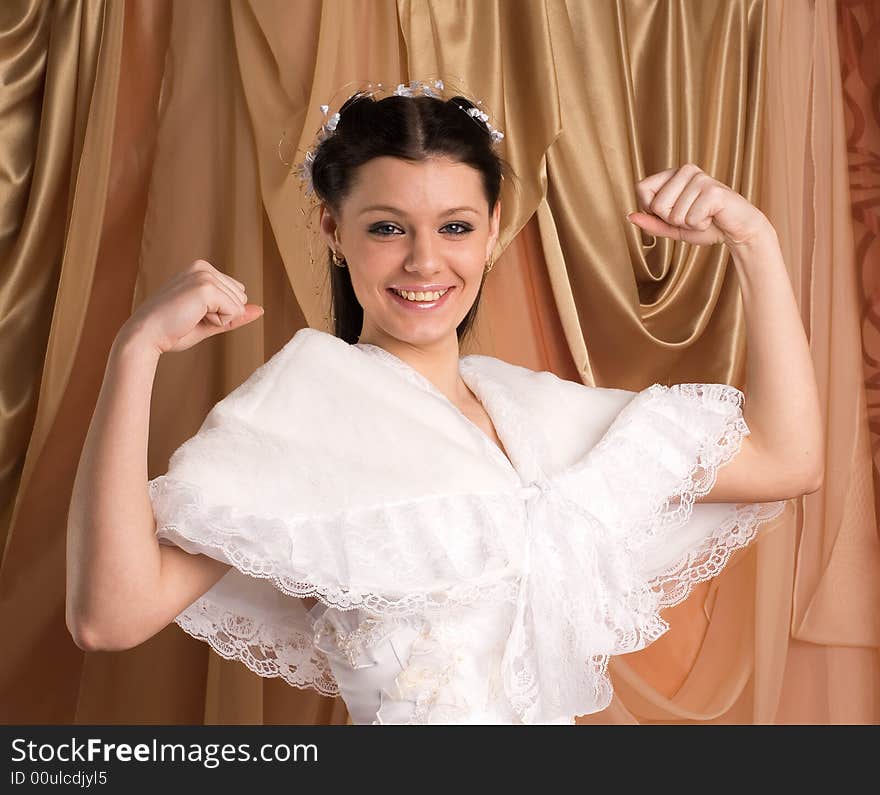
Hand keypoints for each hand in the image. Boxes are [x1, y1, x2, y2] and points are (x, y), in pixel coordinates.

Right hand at [120, 259, 263, 354]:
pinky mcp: (205, 287)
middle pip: (241, 298)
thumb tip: (260, 310)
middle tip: (191, 316)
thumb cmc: (172, 330)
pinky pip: (234, 311)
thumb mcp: (210, 320)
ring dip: (219, 318)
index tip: (193, 313)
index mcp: (202, 269)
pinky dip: (218, 321)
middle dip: (223, 314)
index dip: (222, 312)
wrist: (146, 335)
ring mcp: (204, 275)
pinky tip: (192, 317)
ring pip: (239, 305)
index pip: (238, 294)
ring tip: (190, 316)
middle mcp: (203, 267)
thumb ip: (235, 313)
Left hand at [626, 163, 772, 247]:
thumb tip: (629, 216)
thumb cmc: (706, 225)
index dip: (651, 209)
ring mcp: (700, 178)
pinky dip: (700, 226)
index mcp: (673, 174)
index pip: (641, 188)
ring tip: (704, 216)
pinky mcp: (712, 190)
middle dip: (672, 220)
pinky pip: (691, 219)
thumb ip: (652, 223)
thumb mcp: (673, 227)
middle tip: (692, 216)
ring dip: (688, 224)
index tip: (672, 212)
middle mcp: (686, 170)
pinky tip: (712, 217)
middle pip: (657, 205)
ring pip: (674, 214)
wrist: (737, 230)